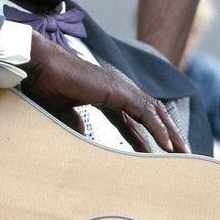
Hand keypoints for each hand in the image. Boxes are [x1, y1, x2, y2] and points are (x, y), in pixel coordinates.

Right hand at [22, 31, 189, 152]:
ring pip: (153, 111)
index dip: (144, 135)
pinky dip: (157, 129)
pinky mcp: (118, 91)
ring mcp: (119, 87)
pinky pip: (145, 112)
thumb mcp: (62, 111)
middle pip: (149, 112)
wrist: (39, 67)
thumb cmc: (45, 84)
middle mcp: (116, 88)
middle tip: (179, 153)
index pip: (132, 116)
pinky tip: (166, 145)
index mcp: (105, 92)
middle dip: (166, 132)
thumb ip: (73, 121)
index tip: (153, 153)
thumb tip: (81, 134)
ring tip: (180, 151)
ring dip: (169, 131)